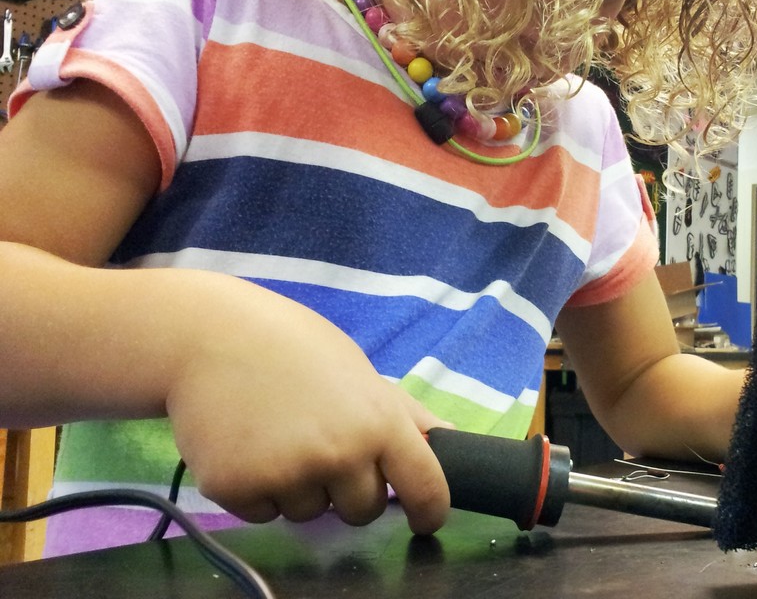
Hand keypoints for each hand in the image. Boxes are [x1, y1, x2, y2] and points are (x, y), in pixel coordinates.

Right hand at [163, 285, 450, 533]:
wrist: (209, 336)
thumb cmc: (292, 348)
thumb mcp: (359, 372)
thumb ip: (404, 413)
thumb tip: (448, 439)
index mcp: (380, 422)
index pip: (424, 486)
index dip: (429, 511)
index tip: (424, 519)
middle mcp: (341, 454)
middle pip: (363, 511)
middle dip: (348, 491)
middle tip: (319, 444)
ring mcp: (289, 474)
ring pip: (310, 514)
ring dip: (298, 488)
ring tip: (276, 433)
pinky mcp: (239, 489)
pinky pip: (263, 514)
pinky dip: (257, 490)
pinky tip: (246, 444)